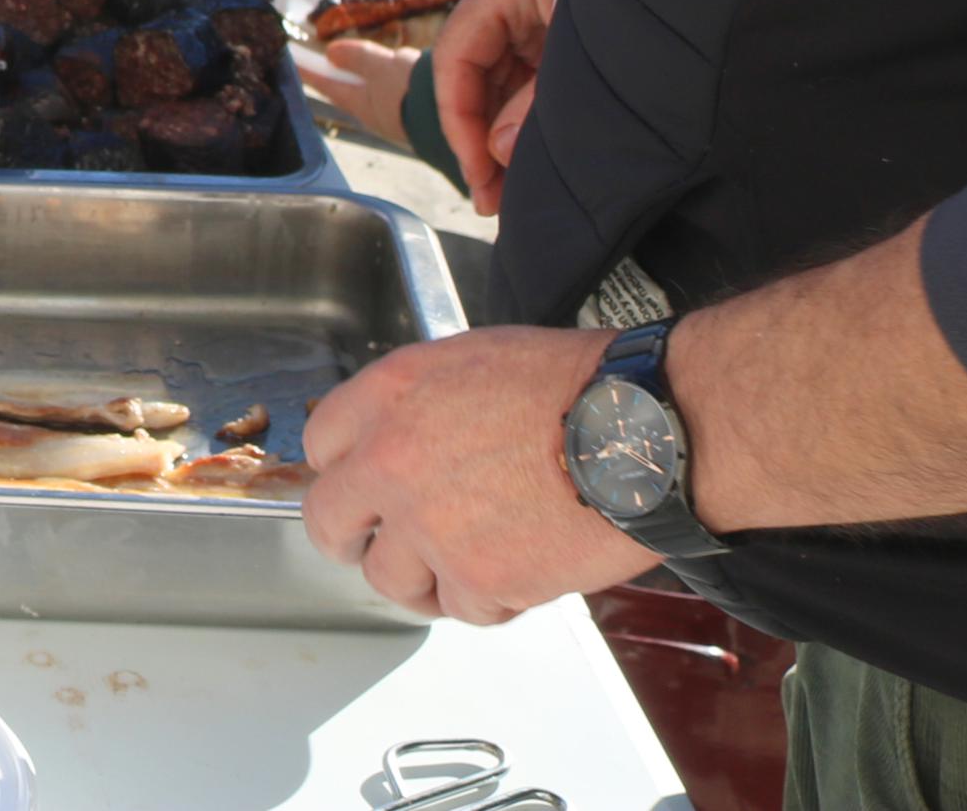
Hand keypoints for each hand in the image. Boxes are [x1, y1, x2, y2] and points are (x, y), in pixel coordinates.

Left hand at [293, 36, 421, 153]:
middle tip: (330, 62)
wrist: (463, 129)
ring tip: (377, 63)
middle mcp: (378, 117)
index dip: (311, 72)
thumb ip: (359, 61)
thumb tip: (331, 52)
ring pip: (382, 93)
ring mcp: (401, 120)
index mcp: (362, 105)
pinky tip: (417, 75)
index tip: (294, 62)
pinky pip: (406, 95)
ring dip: (377, 78)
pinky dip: (405, 82)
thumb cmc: (417, 98)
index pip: (328, 85)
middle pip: (354, 93)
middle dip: (344, 77)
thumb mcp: (384, 70)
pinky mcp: (423, 120)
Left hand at [299, 326, 648, 623]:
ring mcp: (429, 525)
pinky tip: (521, 569)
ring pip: (389, 579)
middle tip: (379, 544)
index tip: (363, 487)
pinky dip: (489, 599)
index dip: (347, 470)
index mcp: (390, 394)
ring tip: (464, 563)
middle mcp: (391, 460)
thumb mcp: (475, 359)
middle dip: (352, 537)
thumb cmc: (583, 385)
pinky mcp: (477, 578)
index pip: (321, 445)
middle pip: (329, 522)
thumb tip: (404, 436)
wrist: (644, 431)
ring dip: (423, 578)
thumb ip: (421, 403)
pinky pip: (461, 607)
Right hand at [433, 0, 574, 212]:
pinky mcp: (550, 23)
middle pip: (472, 71)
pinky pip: (521, 75)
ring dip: (499, 133)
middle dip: (481, 137)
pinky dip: (521, 118)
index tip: (478, 175)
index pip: (456, 57)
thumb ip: (539, 106)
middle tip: (489, 198)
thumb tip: (500, 154)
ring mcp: (528, 2)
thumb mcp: (591, 60)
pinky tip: (522, 159)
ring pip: (495, 78)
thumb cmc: (658, 2)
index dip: (460, 123)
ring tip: (506, 191)